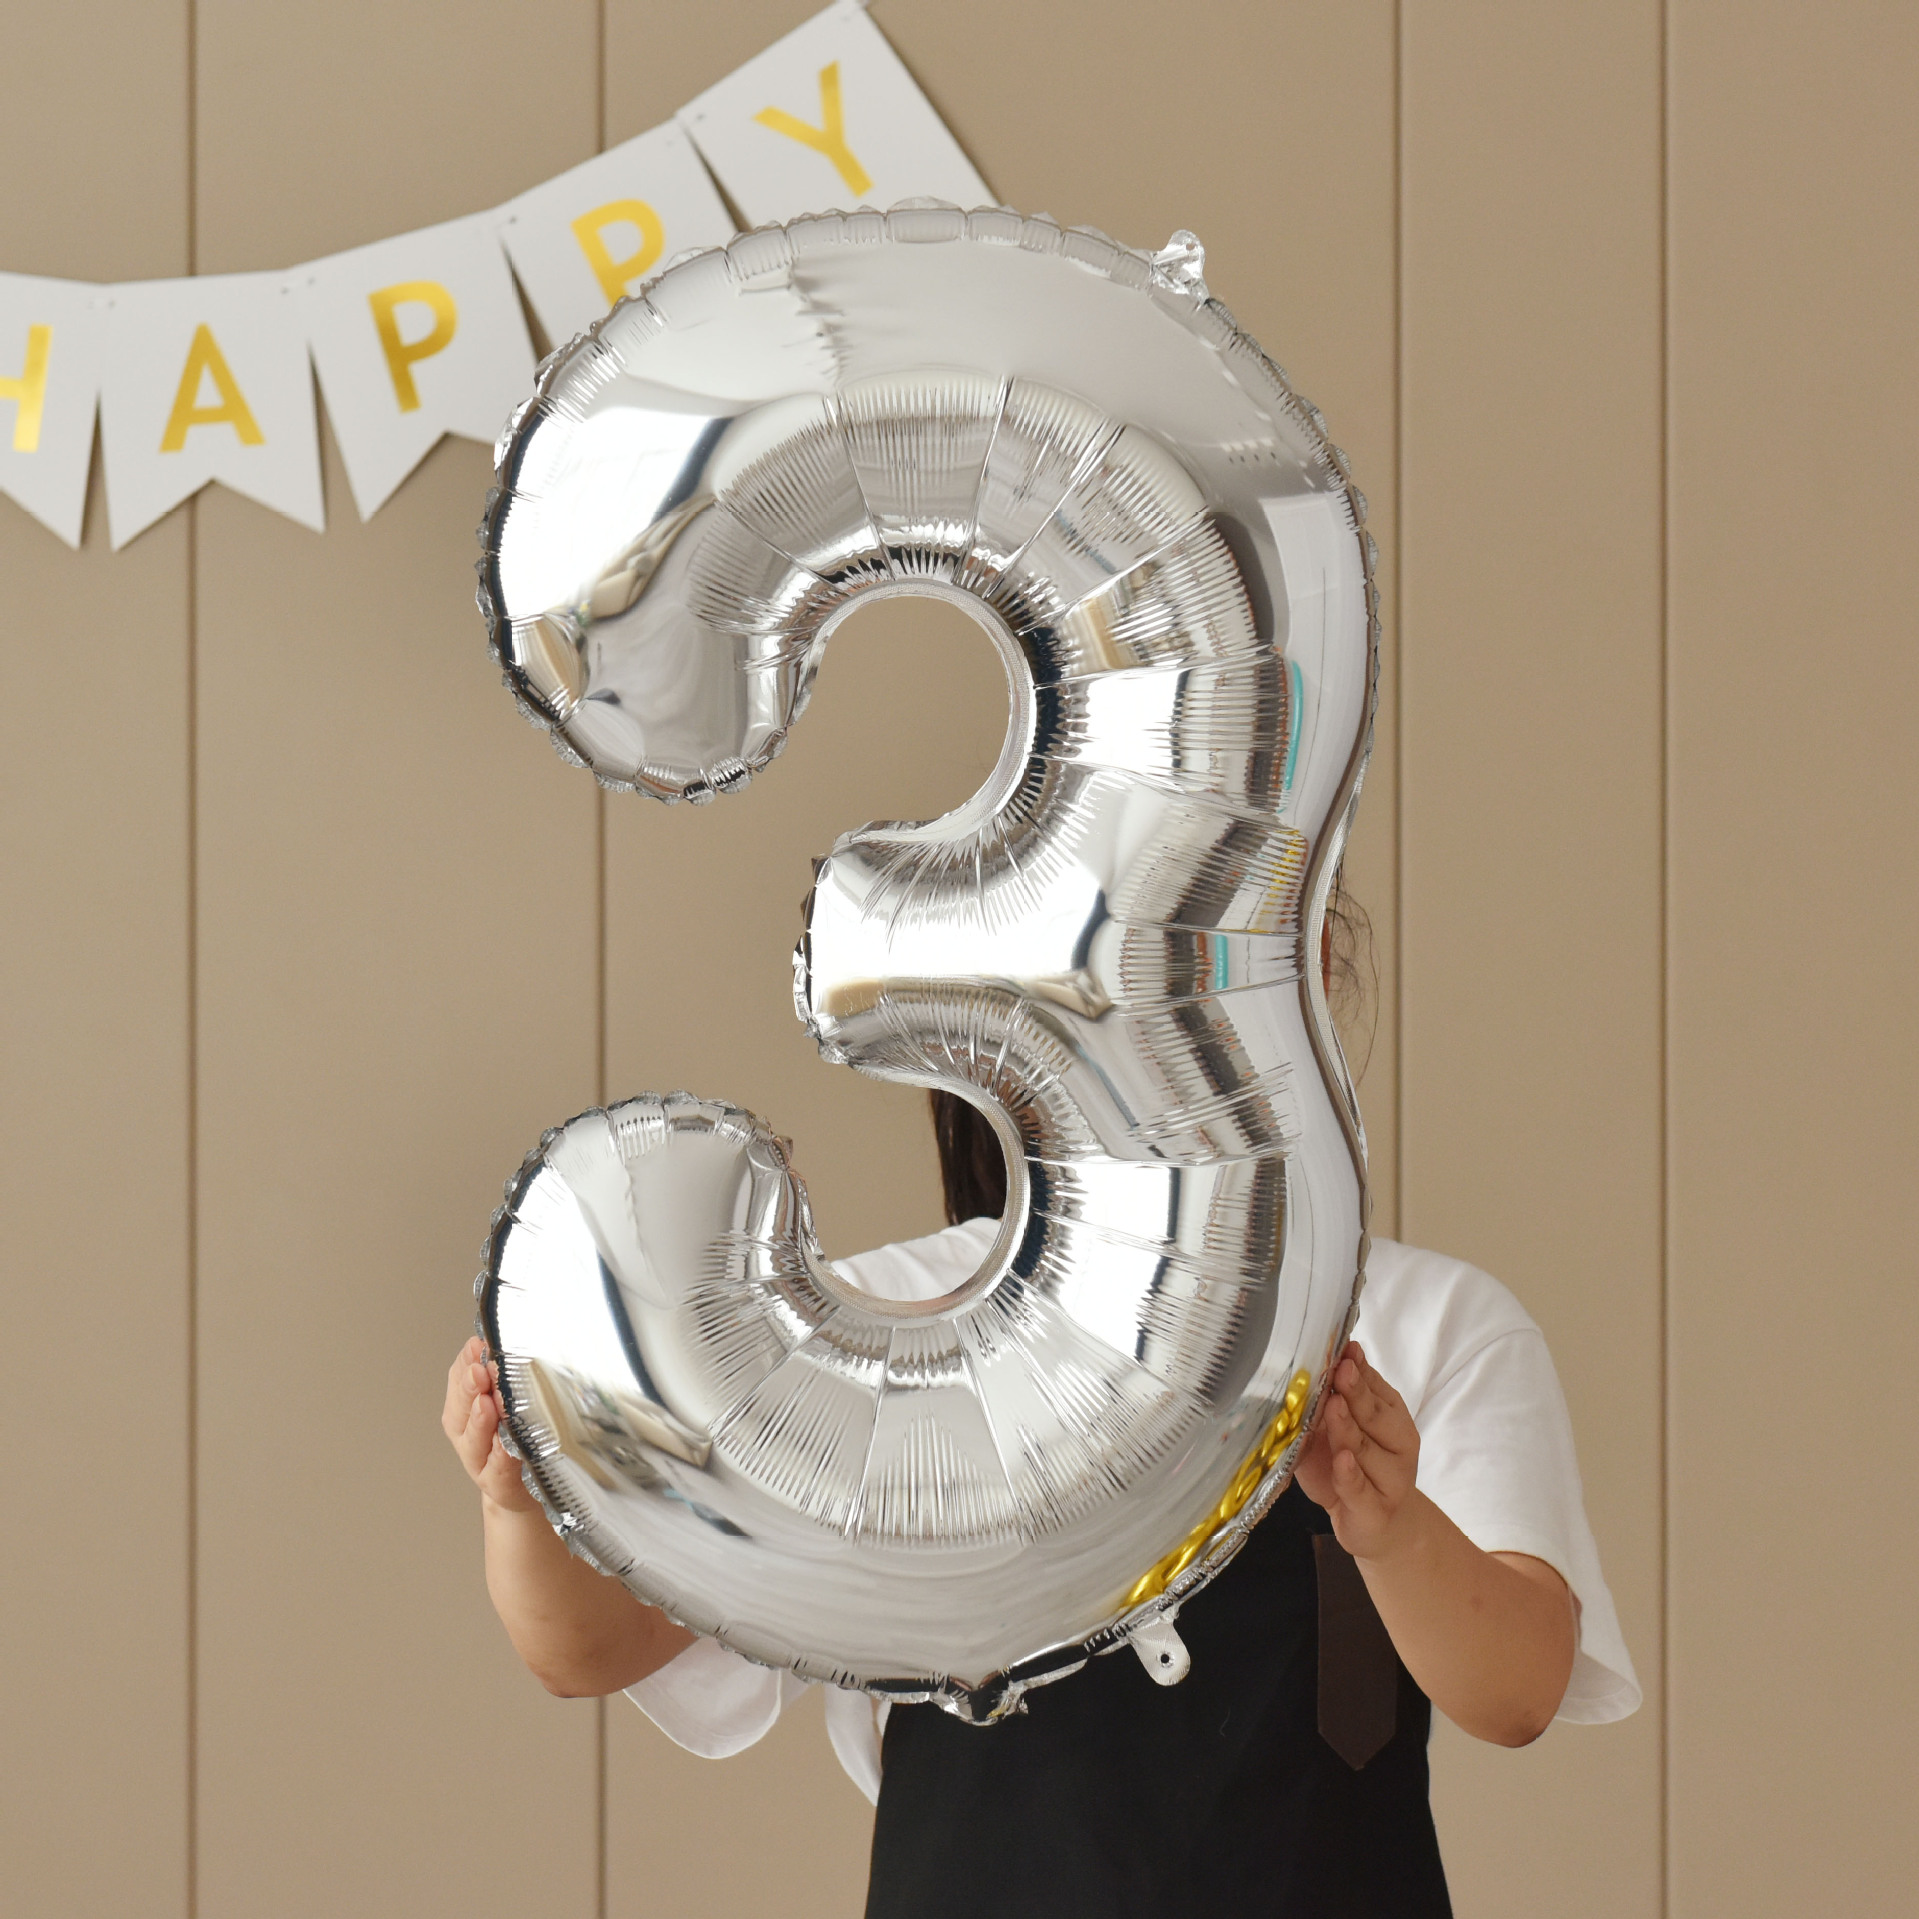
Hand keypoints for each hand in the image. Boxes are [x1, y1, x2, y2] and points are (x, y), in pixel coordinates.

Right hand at [442, 1334, 538, 1512]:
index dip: (465, 1364)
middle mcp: (468, 1437)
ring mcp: (482, 1464)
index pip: (458, 1383)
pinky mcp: (501, 1486)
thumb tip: (490, 1339)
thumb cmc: (515, 1441)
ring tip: (487, 1403)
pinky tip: (506, 1446)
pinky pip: (499, 1472)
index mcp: (465, 1412)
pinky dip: (501, 1458)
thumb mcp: (504, 1402)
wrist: (524, 1491)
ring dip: (481, 1421)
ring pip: (475, 1441)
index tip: (477, 1346)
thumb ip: (497, 1374)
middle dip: (468, 1390)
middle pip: (461, 1412)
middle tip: (479, 1371)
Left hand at [1294, 1340, 1421, 1560]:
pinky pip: (1360, 1490)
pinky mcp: (1373, 1511)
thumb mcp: (1344, 1429)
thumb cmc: (1352, 1467)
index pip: (1378, 1390)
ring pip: (1366, 1451)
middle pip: (1375, 1417)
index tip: (1345, 1349)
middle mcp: (1398, 1446)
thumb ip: (1339, 1399)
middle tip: (1340, 1371)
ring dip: (1348, 1428)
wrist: (1373, 1524)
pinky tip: (1343, 1460)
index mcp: (1393, 1418)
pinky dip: (1350, 1476)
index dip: (1361, 1371)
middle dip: (1357, 1393)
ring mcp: (1390, 1480)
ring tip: (1334, 1406)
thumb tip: (1328, 1359)